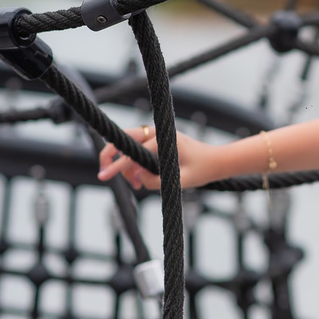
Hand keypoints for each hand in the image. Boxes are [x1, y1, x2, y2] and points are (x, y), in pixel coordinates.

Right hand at [96, 126, 221, 189]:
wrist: (215, 161)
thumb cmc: (202, 170)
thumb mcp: (180, 181)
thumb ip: (156, 181)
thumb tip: (137, 178)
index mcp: (164, 140)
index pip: (133, 153)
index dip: (116, 167)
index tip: (103, 176)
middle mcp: (158, 133)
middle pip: (123, 139)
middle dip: (110, 155)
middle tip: (104, 174)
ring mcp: (156, 134)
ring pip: (128, 145)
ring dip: (125, 164)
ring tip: (135, 185)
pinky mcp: (157, 140)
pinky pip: (137, 148)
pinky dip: (133, 162)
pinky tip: (139, 178)